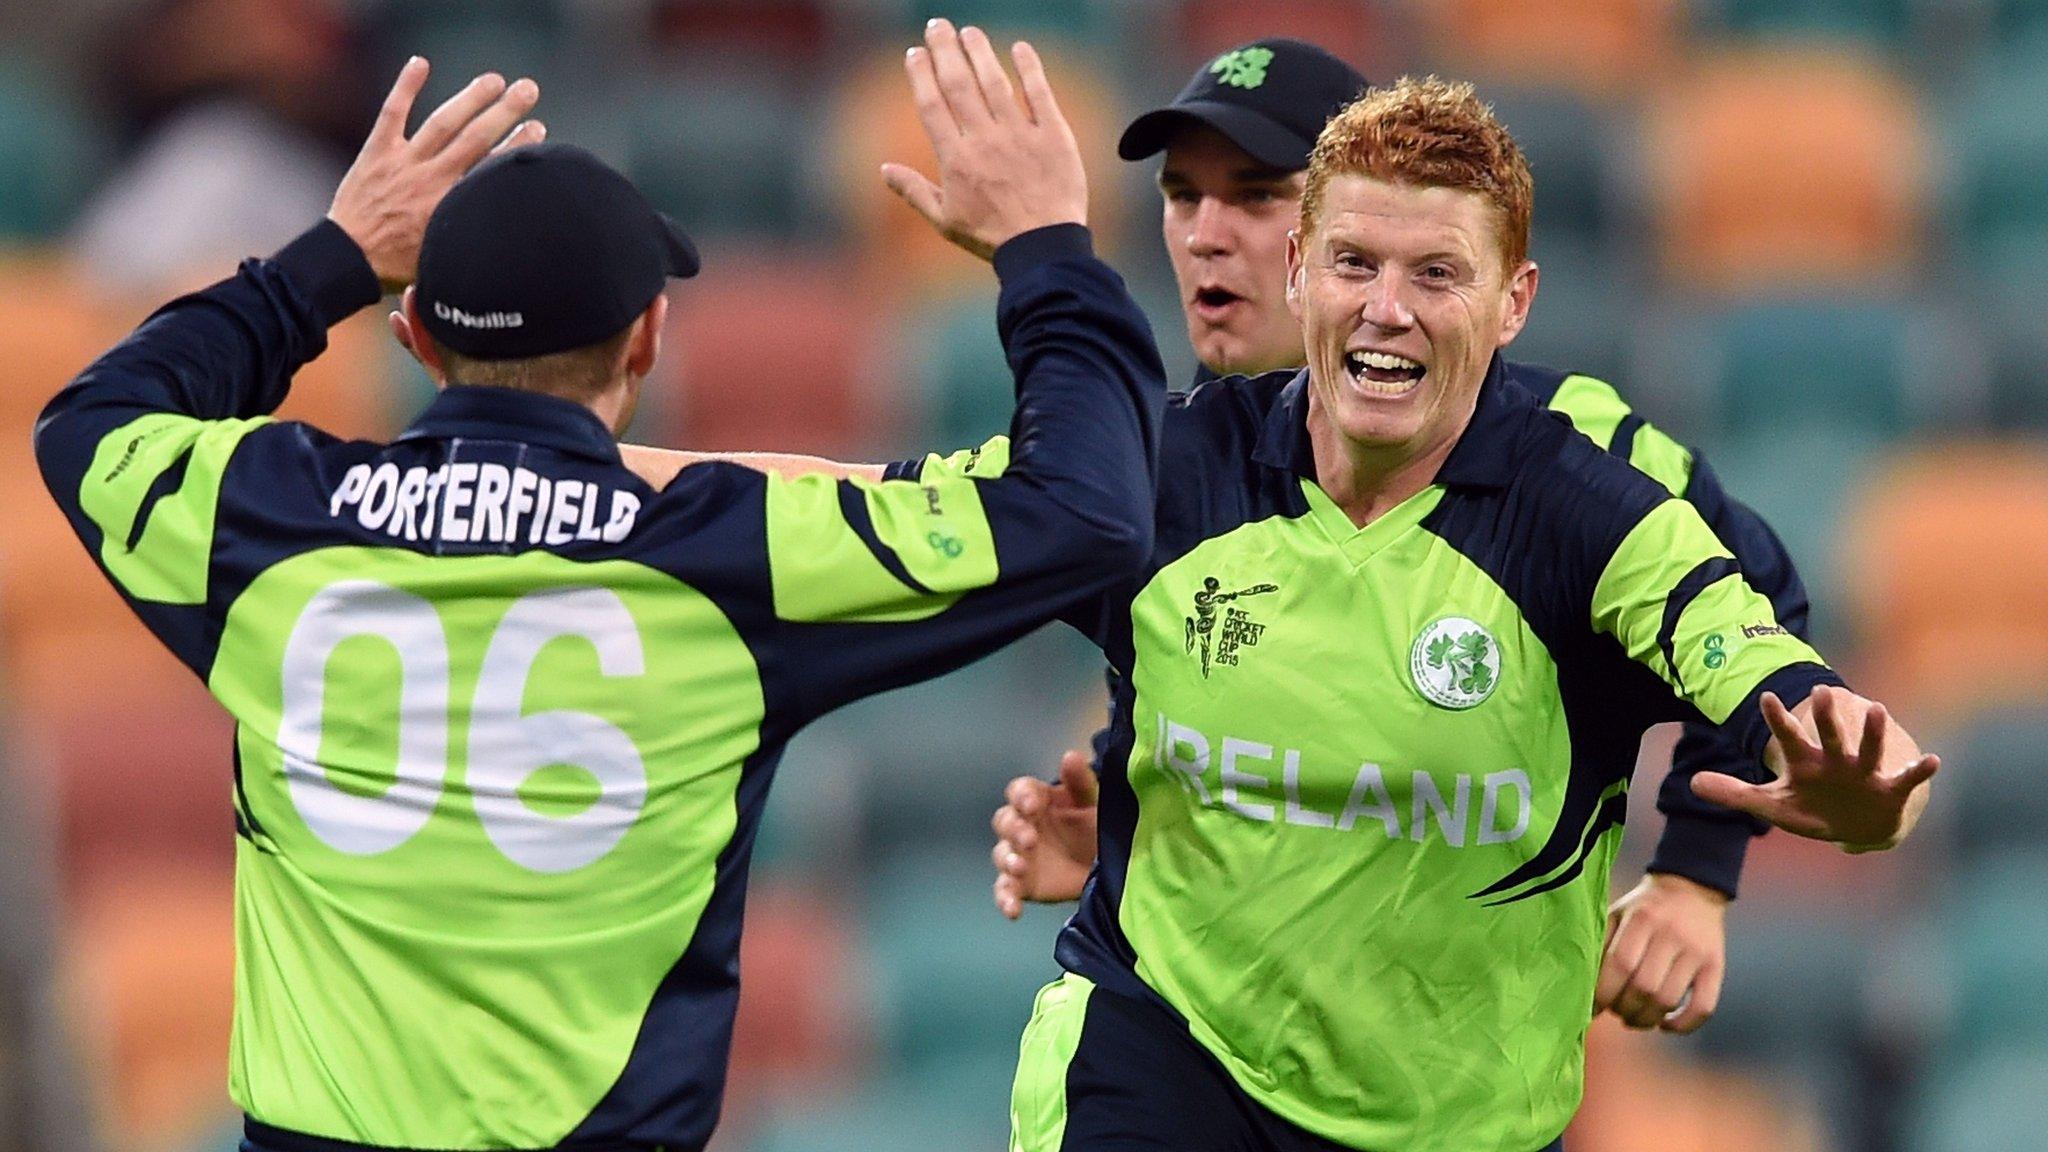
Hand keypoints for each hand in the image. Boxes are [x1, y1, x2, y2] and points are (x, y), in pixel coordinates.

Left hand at [329, 58, 545, 290]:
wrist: (347, 260)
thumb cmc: (398, 266)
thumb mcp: (445, 260)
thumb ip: (471, 242)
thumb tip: (508, 238)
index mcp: (450, 205)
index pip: (491, 169)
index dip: (518, 146)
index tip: (539, 129)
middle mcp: (430, 178)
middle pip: (475, 138)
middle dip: (505, 111)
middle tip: (528, 89)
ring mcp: (403, 162)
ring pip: (442, 122)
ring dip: (470, 98)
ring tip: (495, 80)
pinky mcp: (377, 152)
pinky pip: (393, 113)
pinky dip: (406, 87)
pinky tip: (421, 63)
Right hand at [881, 20, 1086, 261]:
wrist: (1044, 250)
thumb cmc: (992, 238)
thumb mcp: (946, 221)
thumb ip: (914, 191)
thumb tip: (883, 170)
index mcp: (956, 160)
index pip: (932, 105)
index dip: (921, 75)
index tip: (915, 52)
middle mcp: (984, 141)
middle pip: (959, 84)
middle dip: (945, 50)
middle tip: (937, 26)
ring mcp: (1020, 136)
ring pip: (995, 83)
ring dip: (980, 52)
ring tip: (969, 31)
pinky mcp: (1053, 136)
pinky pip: (1039, 94)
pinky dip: (1029, 68)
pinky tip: (1019, 48)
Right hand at [991, 749, 1099, 918]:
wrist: (1105, 866)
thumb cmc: (1095, 826)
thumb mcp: (1094, 801)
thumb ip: (1080, 781)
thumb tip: (1070, 756)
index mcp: (1038, 801)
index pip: (1018, 791)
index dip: (1021, 796)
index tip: (1031, 803)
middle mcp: (1023, 826)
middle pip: (1004, 821)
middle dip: (1013, 828)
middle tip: (1030, 838)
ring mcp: (1019, 856)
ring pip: (1001, 854)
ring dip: (1008, 859)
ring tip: (1021, 866)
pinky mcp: (1021, 884)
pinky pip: (1005, 890)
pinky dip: (1005, 899)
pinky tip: (1013, 909)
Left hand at [1593, 873, 1728, 1032]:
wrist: (1693, 888)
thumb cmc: (1644, 908)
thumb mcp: (1617, 913)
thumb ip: (1601, 944)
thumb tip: (1583, 987)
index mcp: (1642, 918)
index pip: (1620, 964)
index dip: (1604, 993)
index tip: (1593, 1007)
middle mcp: (1671, 934)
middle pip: (1644, 987)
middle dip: (1624, 1009)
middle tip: (1616, 1011)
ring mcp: (1697, 952)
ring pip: (1669, 1000)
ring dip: (1647, 1019)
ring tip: (1634, 1018)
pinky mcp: (1716, 967)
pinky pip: (1703, 1006)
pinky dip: (1683, 1025)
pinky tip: (1665, 1025)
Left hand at [1692, 685, 1938, 852]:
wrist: (1852, 828)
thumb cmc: (1810, 810)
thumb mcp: (1770, 806)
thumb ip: (1733, 793)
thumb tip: (1693, 782)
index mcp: (1805, 763)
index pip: (1788, 737)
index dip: (1777, 720)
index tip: (1766, 697)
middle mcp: (1835, 762)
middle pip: (1828, 736)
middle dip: (1825, 717)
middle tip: (1821, 689)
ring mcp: (1863, 774)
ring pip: (1868, 749)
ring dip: (1872, 731)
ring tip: (1876, 708)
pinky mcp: (1889, 790)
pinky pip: (1906, 779)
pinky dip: (1919, 770)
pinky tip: (1932, 760)